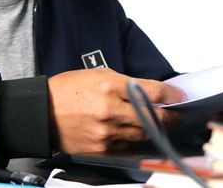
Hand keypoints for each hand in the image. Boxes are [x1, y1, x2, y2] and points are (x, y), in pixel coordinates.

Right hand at [47, 68, 185, 153]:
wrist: (41, 113)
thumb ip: (126, 83)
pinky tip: (142, 136)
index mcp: (109, 86)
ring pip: (142, 135)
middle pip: (152, 117)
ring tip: (164, 126)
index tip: (181, 98)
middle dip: (170, 118)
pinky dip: (137, 141)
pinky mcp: (101, 150)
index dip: (171, 96)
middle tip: (179, 116)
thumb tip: (151, 93)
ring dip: (156, 130)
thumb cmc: (68, 90)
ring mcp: (106, 134)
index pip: (151, 92)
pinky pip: (128, 147)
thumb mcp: (98, 74)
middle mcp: (110, 111)